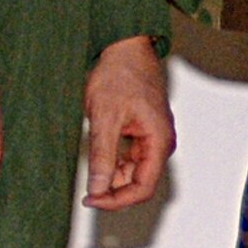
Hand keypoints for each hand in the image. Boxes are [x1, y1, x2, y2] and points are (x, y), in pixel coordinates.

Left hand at [82, 34, 175, 210]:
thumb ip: (103, 156)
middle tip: (87, 191)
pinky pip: (131, 157)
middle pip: (140, 182)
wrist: (125, 46)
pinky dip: (114, 162)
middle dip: (114, 190)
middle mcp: (160, 141)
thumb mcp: (105, 117)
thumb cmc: (121, 73)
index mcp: (159, 140)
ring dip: (112, 176)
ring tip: (90, 168)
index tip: (92, 199)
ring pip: (134, 172)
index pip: (143, 187)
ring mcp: (153, 136)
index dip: (117, 200)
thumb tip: (98, 189)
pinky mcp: (143, 131)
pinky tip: (98, 156)